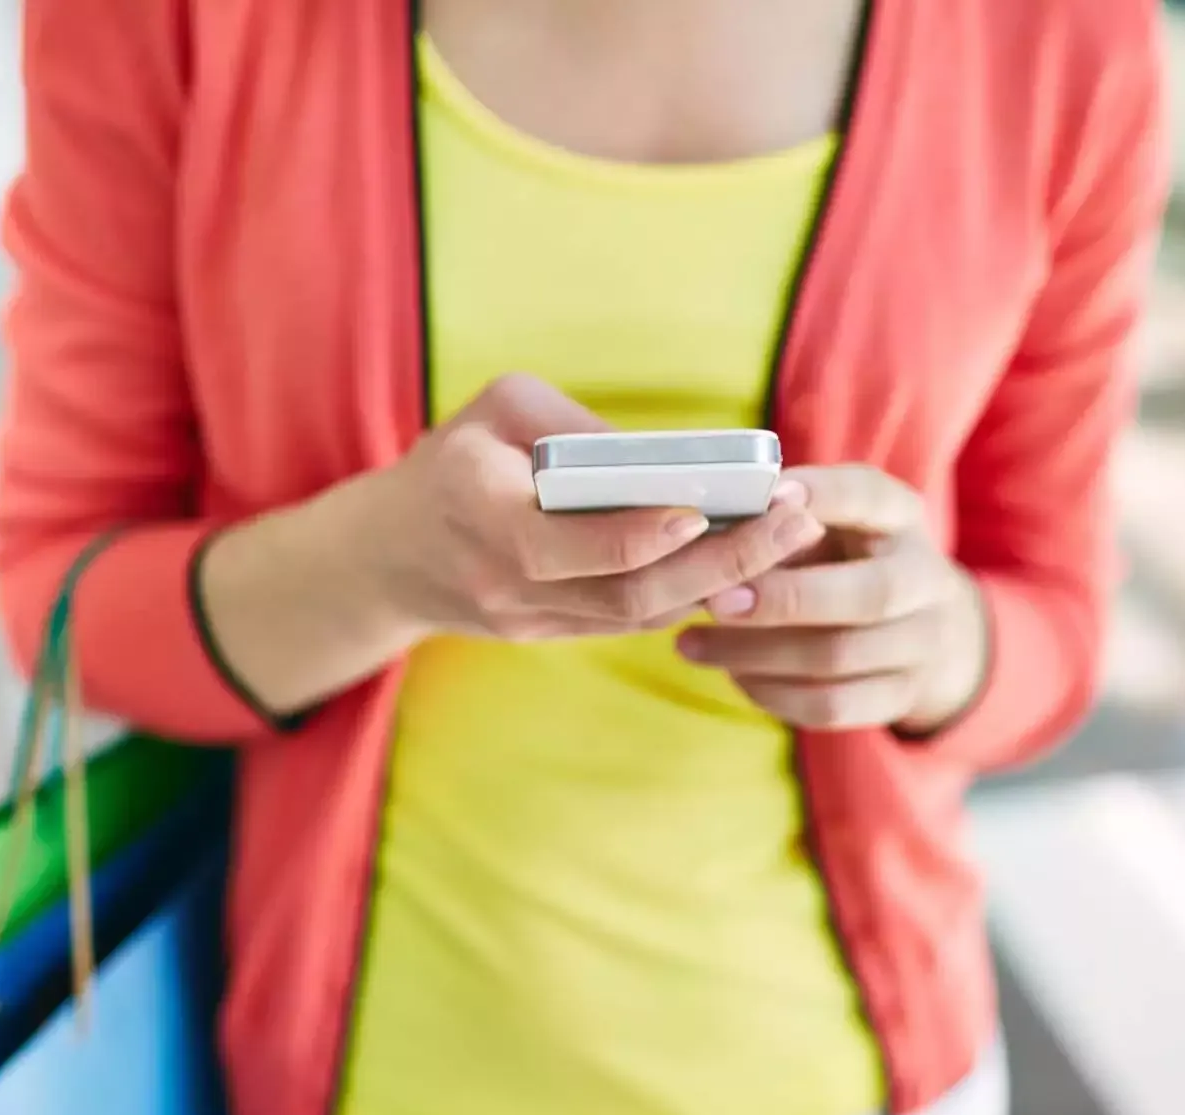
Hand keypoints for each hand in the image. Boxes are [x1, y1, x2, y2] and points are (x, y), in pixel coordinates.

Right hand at [373, 375, 821, 639]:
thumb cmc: (453, 462)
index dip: (645, 532)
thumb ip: (570, 425)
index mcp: (482, 514)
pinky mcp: (552, 635)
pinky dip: (692, 595)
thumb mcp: (496, 410)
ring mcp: (530, 620)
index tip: (708, 507)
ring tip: (792, 540)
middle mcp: (507, 582)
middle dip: (721, 561)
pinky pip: (631, 620)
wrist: (390, 557)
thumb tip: (659, 457)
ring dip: (721, 583)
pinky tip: (751, 565)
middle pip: (627, 591)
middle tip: (794, 523)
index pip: (573, 542)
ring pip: (639, 616)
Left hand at [676, 465, 987, 731]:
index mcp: (901, 518)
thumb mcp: (835, 524)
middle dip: (787, 599)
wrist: (926, 631)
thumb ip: (787, 523)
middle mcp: (925, 579)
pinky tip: (732, 674)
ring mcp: (921, 644)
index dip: (823, 495)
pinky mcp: (901, 696)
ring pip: (837, 657)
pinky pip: (831, 705)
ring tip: (693, 643)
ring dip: (756, 653)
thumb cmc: (851, 561)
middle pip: (869, 595)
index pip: (871, 496)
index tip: (769, 495)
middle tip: (715, 600)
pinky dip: (773, 692)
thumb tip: (716, 526)